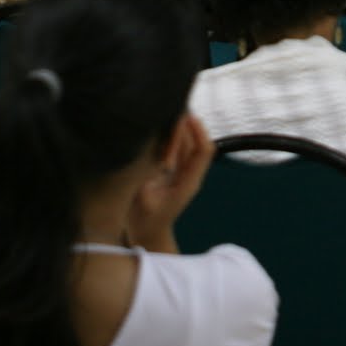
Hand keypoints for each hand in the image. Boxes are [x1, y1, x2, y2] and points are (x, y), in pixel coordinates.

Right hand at [125, 114, 214, 251]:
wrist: (148, 235)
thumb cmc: (144, 221)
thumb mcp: (142, 197)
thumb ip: (147, 174)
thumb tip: (151, 150)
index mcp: (189, 182)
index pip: (203, 151)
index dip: (198, 131)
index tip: (186, 116)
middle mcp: (190, 174)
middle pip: (195, 142)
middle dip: (186, 125)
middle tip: (171, 110)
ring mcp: (183, 172)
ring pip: (186, 143)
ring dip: (178, 129)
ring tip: (165, 114)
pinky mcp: (173, 171)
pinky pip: (176, 148)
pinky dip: (169, 136)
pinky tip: (158, 127)